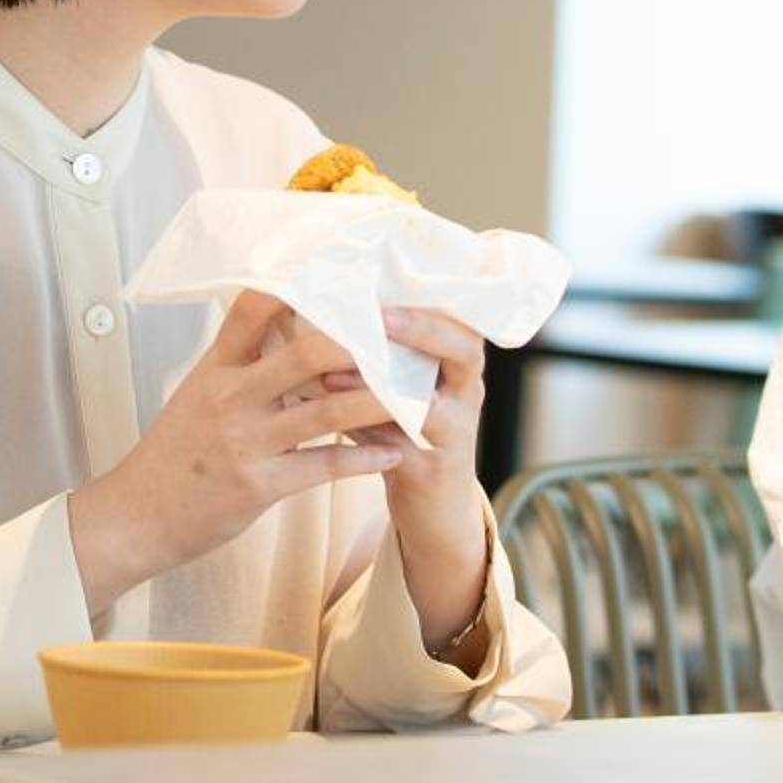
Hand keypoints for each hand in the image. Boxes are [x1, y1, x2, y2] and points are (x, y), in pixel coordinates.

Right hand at [65, 293, 401, 614]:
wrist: (135, 517)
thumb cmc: (173, 455)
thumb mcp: (196, 394)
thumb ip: (238, 363)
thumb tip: (286, 329)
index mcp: (215, 368)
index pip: (253, 308)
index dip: (298, 285)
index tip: (341, 273)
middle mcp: (231, 397)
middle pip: (307, 352)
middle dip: (361, 344)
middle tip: (402, 337)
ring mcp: (246, 441)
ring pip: (328, 411)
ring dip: (378, 402)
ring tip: (416, 396)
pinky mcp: (259, 485)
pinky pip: (325, 466)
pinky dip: (364, 459)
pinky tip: (392, 453)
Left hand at [327, 307, 493, 661]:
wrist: (431, 509)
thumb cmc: (402, 433)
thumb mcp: (394, 385)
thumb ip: (368, 351)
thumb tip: (315, 304)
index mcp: (459, 362)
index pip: (460, 314)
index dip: (427, 295)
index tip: (385, 273)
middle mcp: (467, 392)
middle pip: (464, 347)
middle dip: (419, 328)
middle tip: (377, 314)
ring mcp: (456, 431)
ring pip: (432, 399)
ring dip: (384, 381)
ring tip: (337, 367)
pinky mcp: (433, 468)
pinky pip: (404, 442)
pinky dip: (367, 426)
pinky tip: (334, 413)